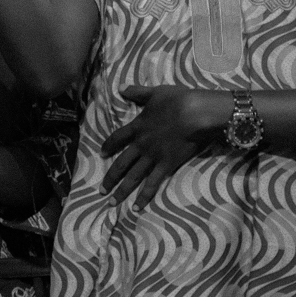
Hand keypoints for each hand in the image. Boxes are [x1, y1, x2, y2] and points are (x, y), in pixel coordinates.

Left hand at [100, 85, 228, 207]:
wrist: (195, 113)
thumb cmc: (178, 100)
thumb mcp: (155, 92)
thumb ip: (138, 92)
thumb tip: (121, 88)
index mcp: (138, 126)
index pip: (118, 138)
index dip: (109, 145)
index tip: (101, 153)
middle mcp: (141, 144)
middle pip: (121, 163)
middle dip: (110, 178)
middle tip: (100, 190)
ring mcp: (152, 157)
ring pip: (133, 177)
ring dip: (121, 191)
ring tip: (110, 203)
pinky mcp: (166, 166)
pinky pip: (152, 184)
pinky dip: (144, 197)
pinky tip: (136, 208)